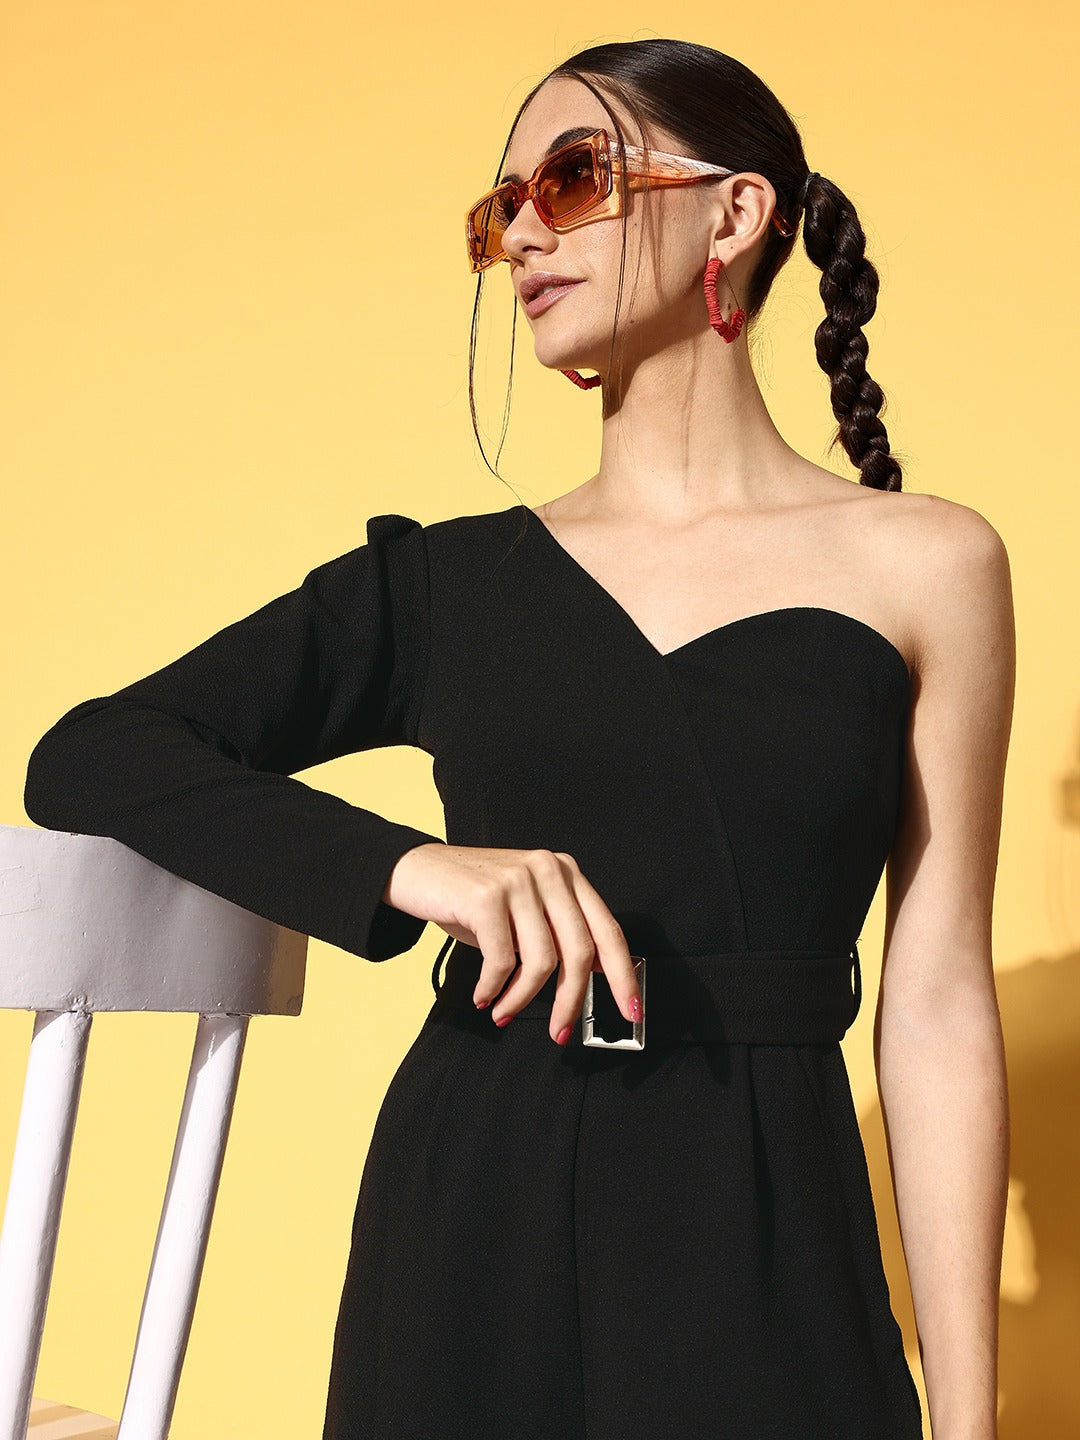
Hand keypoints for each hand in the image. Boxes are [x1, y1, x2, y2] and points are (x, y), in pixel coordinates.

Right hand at [384, 843, 642, 1045]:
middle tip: (560, 1032)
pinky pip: (501, 961)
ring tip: (503, 1012)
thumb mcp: (524, 911)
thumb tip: (591, 980)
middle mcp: (549, 870)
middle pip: (578, 951)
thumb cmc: (471, 899)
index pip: (607, 929)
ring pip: (541, 961)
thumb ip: (557, 935)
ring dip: (521, 999)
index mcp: (566, 873)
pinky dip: (493, 989)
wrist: (416, 870)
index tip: (630, 1009)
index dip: (622, 974)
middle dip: (570, 1001)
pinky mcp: (487, 896)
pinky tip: (483, 996)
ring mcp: (519, 880)